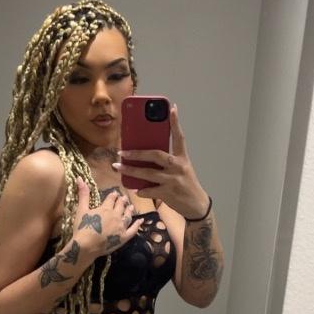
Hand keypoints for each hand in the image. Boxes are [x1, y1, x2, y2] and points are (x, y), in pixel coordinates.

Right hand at [73, 177, 144, 258]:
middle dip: (122, 201)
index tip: (115, 193)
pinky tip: (141, 221)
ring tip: (131, 206)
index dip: (113, 195)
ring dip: (129, 210)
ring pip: (128, 216)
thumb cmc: (82, 228)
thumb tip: (80, 177)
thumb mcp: (81, 210)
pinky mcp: (124, 237)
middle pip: (121, 206)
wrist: (86, 246)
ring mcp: (121, 227)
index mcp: (105, 208)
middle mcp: (116, 215)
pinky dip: (138, 225)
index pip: (111, 199)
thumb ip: (83, 194)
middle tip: (124, 198)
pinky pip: (133, 230)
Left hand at [113, 104, 209, 218]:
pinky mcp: (168, 193)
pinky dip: (140, 190)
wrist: (196, 205)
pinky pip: (149, 190)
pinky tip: (135, 189)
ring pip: (148, 173)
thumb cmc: (185, 185)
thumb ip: (167, 161)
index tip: (171, 108)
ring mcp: (173, 180)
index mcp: (182, 158)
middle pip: (156, 155)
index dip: (175, 122)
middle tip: (122, 151)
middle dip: (137, 153)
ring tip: (118, 167)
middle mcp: (178, 167)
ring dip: (131, 170)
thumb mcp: (181, 169)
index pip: (179, 137)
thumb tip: (144, 156)